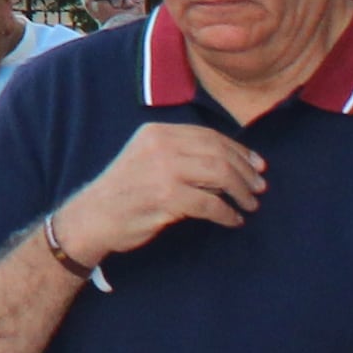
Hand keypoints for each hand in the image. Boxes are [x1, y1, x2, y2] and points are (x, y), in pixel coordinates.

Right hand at [54, 124, 266, 262]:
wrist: (92, 217)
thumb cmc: (125, 191)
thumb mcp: (148, 158)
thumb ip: (181, 154)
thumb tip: (231, 162)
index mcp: (157, 132)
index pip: (209, 136)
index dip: (239, 151)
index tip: (257, 166)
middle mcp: (160, 146)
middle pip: (218, 154)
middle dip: (245, 172)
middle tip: (259, 188)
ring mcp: (163, 171)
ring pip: (219, 175)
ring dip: (241, 192)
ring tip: (250, 204)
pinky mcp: (166, 198)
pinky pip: (210, 204)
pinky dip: (227, 214)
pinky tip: (233, 220)